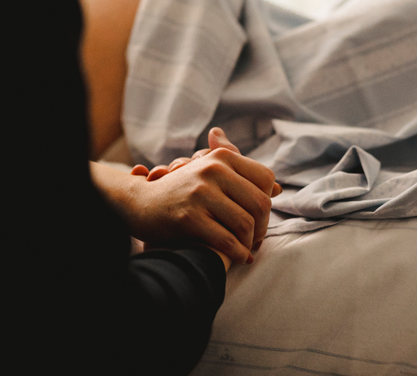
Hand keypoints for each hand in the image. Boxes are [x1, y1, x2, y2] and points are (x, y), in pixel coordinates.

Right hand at [109, 135, 277, 264]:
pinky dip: (238, 254)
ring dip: (250, 243)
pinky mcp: (189, 217)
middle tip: (258, 239)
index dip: (268, 200)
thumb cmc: (181, 193)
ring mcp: (200, 193)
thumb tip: (277, 189)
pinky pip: (227, 240)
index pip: (265, 178)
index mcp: (221, 157)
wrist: (139, 205)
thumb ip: (241, 177)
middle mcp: (212, 170)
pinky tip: (241, 259)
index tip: (261, 217)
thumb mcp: (209, 174)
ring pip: (245, 224)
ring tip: (248, 249)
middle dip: (263, 227)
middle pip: (260, 203)